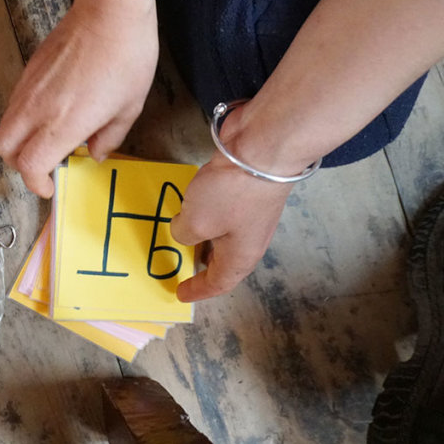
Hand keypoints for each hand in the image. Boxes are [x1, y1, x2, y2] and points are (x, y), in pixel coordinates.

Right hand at [0, 0, 157, 196]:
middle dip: (20, 164)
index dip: (37, 183)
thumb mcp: (129, 108)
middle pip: (4, 149)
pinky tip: (53, 110)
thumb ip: (108, 138)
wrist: (110, 11)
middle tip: (45, 164)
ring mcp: (28, 87)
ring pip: (6, 125)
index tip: (52, 185)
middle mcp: (37, 108)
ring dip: (21, 141)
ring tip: (50, 138)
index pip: (29, 165)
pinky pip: (15, 104)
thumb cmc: (128, 59)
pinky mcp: (28, 70)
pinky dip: (25, 119)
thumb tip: (92, 153)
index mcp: (63, 124)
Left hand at [170, 148, 292, 302]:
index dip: (198, 290)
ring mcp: (247, 212)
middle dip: (201, 264)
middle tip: (180, 266)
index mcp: (240, 256)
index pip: (218, 282)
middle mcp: (247, 238)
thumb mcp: (196, 221)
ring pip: (220, 233)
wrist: (263, 149)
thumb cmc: (231, 195)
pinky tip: (190, 206)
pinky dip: (204, 214)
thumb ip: (184, 232)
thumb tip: (184, 229)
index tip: (179, 294)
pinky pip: (219, 211)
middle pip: (222, 259)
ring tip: (181, 236)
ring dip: (202, 237)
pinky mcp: (242, 190)